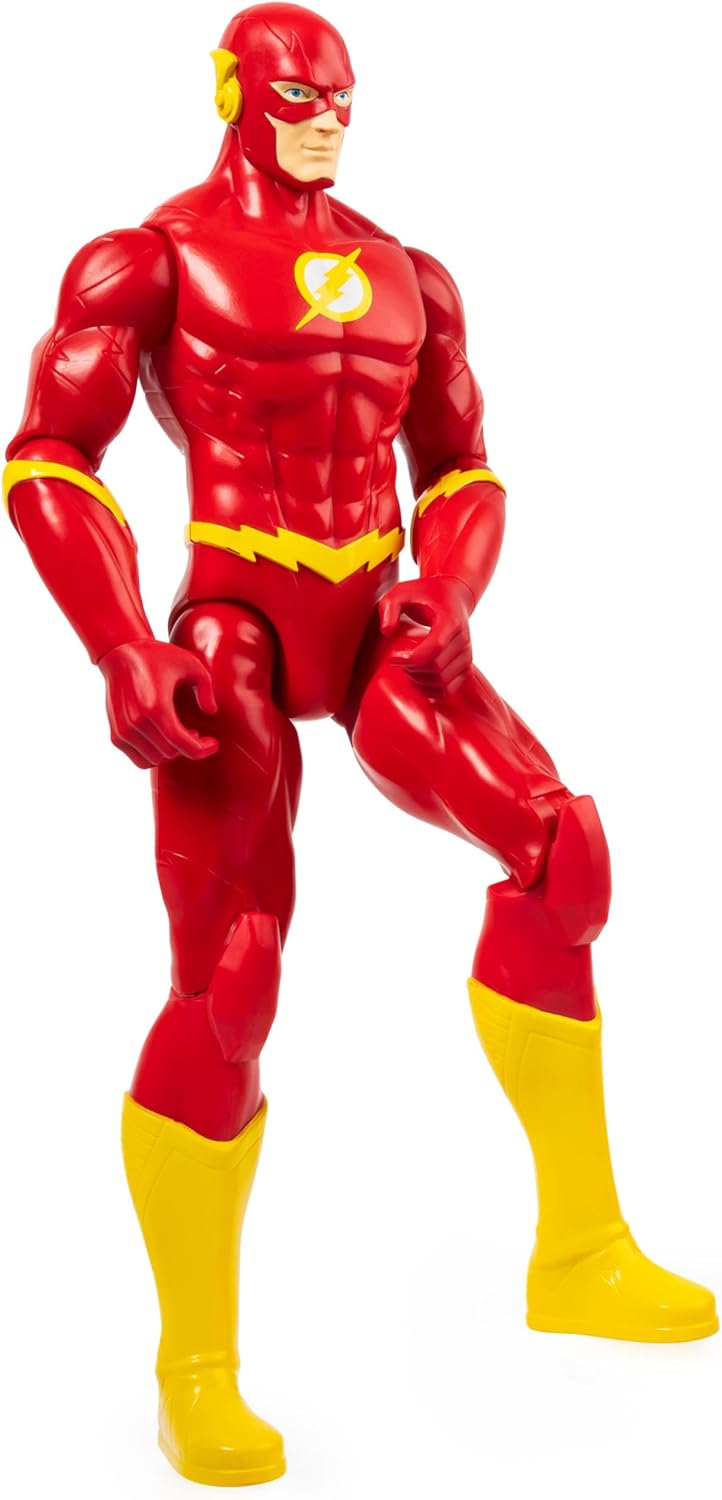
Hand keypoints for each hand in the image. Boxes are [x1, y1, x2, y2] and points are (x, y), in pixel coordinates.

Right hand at [99, 639, 217, 767]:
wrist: (120, 653)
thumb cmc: (157, 657)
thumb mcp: (191, 664)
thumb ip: (206, 689)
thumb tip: (210, 712)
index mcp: (156, 707)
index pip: (182, 744)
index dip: (202, 750)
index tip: (213, 744)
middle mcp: (137, 722)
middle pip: (170, 753)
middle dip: (189, 747)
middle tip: (196, 733)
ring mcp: (123, 731)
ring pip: (154, 760)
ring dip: (171, 752)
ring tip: (179, 733)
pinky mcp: (116, 735)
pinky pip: (139, 760)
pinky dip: (155, 755)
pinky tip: (163, 738)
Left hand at [378, 575, 473, 696]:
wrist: (454, 596)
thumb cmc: (425, 593)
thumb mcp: (401, 591)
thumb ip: (389, 607)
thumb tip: (387, 632)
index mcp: (451, 622)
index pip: (434, 649)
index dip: (410, 659)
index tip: (392, 657)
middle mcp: (463, 640)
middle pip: (436, 668)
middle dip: (411, 669)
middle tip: (398, 659)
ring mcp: (467, 655)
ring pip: (441, 682)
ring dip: (419, 681)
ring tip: (407, 667)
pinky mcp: (466, 667)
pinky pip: (448, 690)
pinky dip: (430, 691)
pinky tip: (416, 679)